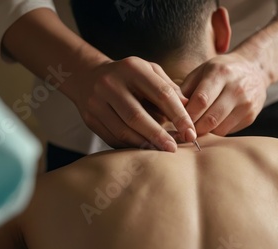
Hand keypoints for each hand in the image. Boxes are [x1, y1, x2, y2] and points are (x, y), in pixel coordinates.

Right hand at [66, 56, 196, 150]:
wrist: (87, 76)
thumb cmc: (128, 76)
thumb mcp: (149, 71)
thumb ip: (169, 87)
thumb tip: (188, 107)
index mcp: (132, 69)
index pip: (161, 93)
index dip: (178, 115)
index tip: (190, 132)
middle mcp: (111, 84)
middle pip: (137, 116)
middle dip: (158, 135)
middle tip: (174, 148)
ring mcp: (96, 102)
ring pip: (122, 130)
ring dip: (144, 144)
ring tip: (161, 151)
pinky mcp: (90, 118)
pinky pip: (112, 137)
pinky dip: (130, 146)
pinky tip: (143, 150)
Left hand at [181, 53, 269, 135]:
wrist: (255, 69)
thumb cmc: (220, 71)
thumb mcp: (201, 71)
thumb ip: (185, 89)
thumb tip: (170, 111)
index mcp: (220, 73)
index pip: (201, 100)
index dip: (187, 115)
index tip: (176, 121)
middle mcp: (236, 88)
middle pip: (211, 118)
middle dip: (194, 128)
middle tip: (182, 131)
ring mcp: (246, 103)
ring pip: (219, 128)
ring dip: (204, 133)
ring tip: (193, 130)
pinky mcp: (250, 116)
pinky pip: (228, 131)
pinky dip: (215, 133)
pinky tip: (208, 128)